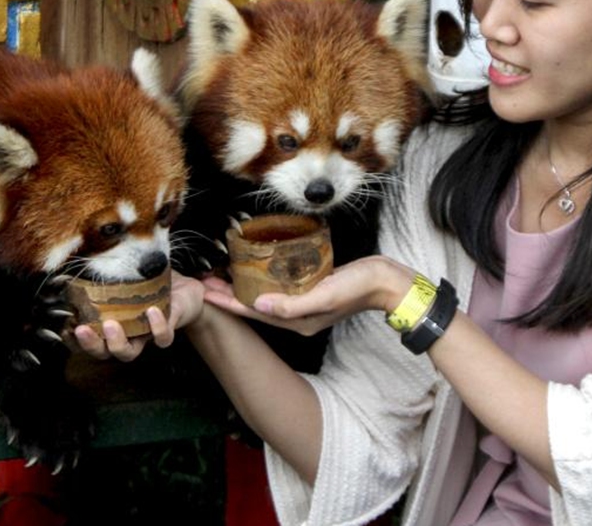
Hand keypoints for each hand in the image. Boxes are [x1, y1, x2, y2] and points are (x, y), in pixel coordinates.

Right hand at [71, 269, 206, 360]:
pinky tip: (151, 310)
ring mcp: (146, 335)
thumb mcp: (130, 273)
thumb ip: (111, 266)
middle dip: (91, 344)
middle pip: (103, 352)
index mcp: (113, 322)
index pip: (89, 338)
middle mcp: (127, 334)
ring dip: (117, 343)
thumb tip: (88, 246)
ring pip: (128, 353)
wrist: (186, 290)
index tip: (66, 328)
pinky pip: (162, 338)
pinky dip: (157, 326)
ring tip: (111, 325)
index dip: (75, 341)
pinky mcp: (168, 330)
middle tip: (82, 330)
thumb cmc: (153, 282)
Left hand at [204, 255, 415, 335]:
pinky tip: (254, 269)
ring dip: (243, 287)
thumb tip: (259, 306)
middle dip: (230, 295)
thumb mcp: (324, 296)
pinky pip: (279, 287)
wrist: (386, 282)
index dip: (228, 303)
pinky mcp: (311, 290)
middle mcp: (297, 317)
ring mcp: (304, 304)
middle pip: (255, 306)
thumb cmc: (357, 288)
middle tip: (206, 281)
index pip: (254, 313)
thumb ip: (293, 305)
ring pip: (265, 297)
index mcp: (297, 322)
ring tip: (222, 275)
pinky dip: (262, 279)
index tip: (206, 292)